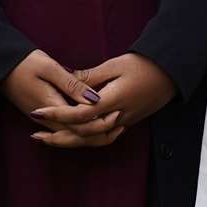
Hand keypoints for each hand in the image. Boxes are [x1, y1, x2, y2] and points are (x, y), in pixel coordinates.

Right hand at [0, 50, 120, 149]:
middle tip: (121, 122)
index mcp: (52, 109)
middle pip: (79, 138)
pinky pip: (67, 131)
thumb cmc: (24, 63)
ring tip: (113, 124)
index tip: (118, 112)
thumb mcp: (49, 68)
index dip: (101, 124)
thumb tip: (95, 99)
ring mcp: (46, 121)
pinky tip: (94, 123)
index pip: (81, 128)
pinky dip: (83, 130)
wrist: (0, 68)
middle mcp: (49, 121)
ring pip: (73, 137)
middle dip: (101, 133)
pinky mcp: (45, 118)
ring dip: (93, 134)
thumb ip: (72, 85)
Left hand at [39, 52, 175, 144]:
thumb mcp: (115, 64)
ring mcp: (124, 122)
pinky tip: (76, 136)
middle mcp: (117, 117)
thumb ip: (90, 75)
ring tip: (50, 138)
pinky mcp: (128, 122)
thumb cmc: (144, 64)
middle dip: (58, 135)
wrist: (171, 73)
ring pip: (93, 140)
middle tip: (36, 133)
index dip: (56, 113)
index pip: (79, 114)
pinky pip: (104, 137)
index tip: (37, 111)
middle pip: (83, 135)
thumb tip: (67, 76)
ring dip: (70, 141)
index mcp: (112, 101)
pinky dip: (88, 139)